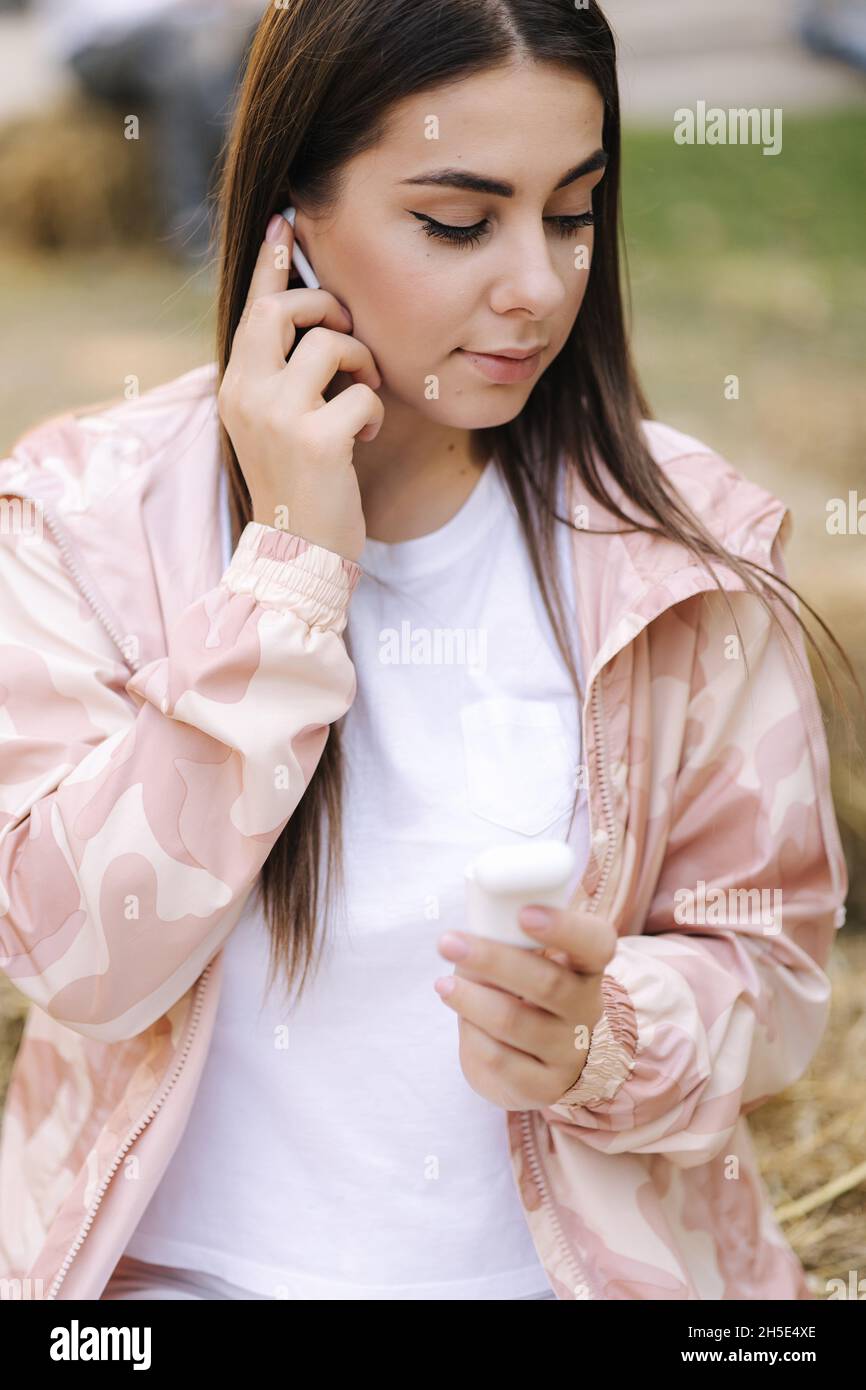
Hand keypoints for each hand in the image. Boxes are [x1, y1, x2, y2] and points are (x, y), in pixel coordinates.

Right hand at [217, 211, 383, 563]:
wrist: (296, 556)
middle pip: (283, 310)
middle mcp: (247, 393)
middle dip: (327, 308)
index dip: (272, 263)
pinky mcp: (316, 438)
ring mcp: (278, 415)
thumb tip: (317, 325)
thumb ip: (284, 377)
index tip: (286, 221)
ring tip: (363, 396)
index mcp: (234, 387)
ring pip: (331, 344)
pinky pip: (363, 393)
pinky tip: (366, 439)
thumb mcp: (279, 425)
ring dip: (362, 362)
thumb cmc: (299, 489)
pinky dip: (375, 410)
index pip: (253, 309)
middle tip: (349, 333)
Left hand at [433, 905, 616, 1111]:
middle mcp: (587, 1010)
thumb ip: (504, 941)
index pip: (595, 943)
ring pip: (515, 1022)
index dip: (565, 927)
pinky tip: (463, 1020)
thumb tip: (464, 938)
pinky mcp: (544, 1087)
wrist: (532, 1062)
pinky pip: (498, 1059)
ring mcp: (569, 1053)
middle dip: (493, 960)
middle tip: (449, 943)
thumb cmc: (521, 993)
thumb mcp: (522, 960)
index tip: (524, 914)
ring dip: (471, 1000)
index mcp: (586, 966)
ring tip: (443, 985)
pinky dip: (472, 1034)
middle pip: (548, 983)